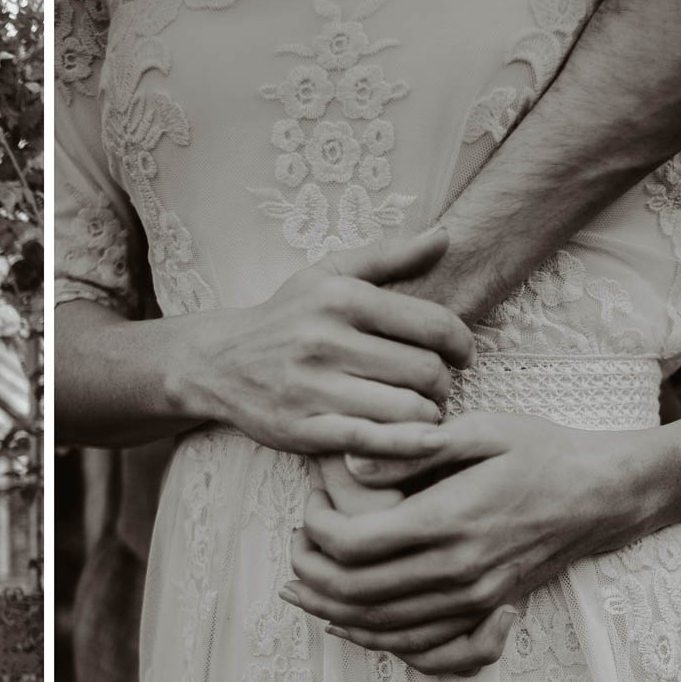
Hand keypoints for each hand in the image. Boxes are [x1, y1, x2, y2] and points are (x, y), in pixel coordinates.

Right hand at [177, 228, 476, 457]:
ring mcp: (313, 389)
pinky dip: (405, 445)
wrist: (218, 362)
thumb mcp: (327, 275)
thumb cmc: (284, 318)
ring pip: (405, 410)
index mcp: (341, 299)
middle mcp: (326, 341)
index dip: (462, 344)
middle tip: (436, 387)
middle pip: (424, 371)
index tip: (462, 355)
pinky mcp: (302, 429)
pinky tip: (413, 438)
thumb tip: (443, 236)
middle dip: (443, 383)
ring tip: (421, 411)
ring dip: (427, 416)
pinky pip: (372, 442)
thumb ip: (387, 256)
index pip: (433, 324)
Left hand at [283, 415, 624, 672]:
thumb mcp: (483, 429)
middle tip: (294, 544)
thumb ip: (413, 447)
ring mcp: (473, 600)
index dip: (314, 528)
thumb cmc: (542, 452)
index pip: (352, 545)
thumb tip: (350, 462)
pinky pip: (419, 648)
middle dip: (309, 571)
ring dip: (328, 610)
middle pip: (354, 593)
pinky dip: (374, 640)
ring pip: (379, 626)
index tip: (309, 504)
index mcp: (449, 521)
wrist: (606, 494)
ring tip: (299, 584)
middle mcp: (458, 571)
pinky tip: (346, 623)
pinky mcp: (484, 613)